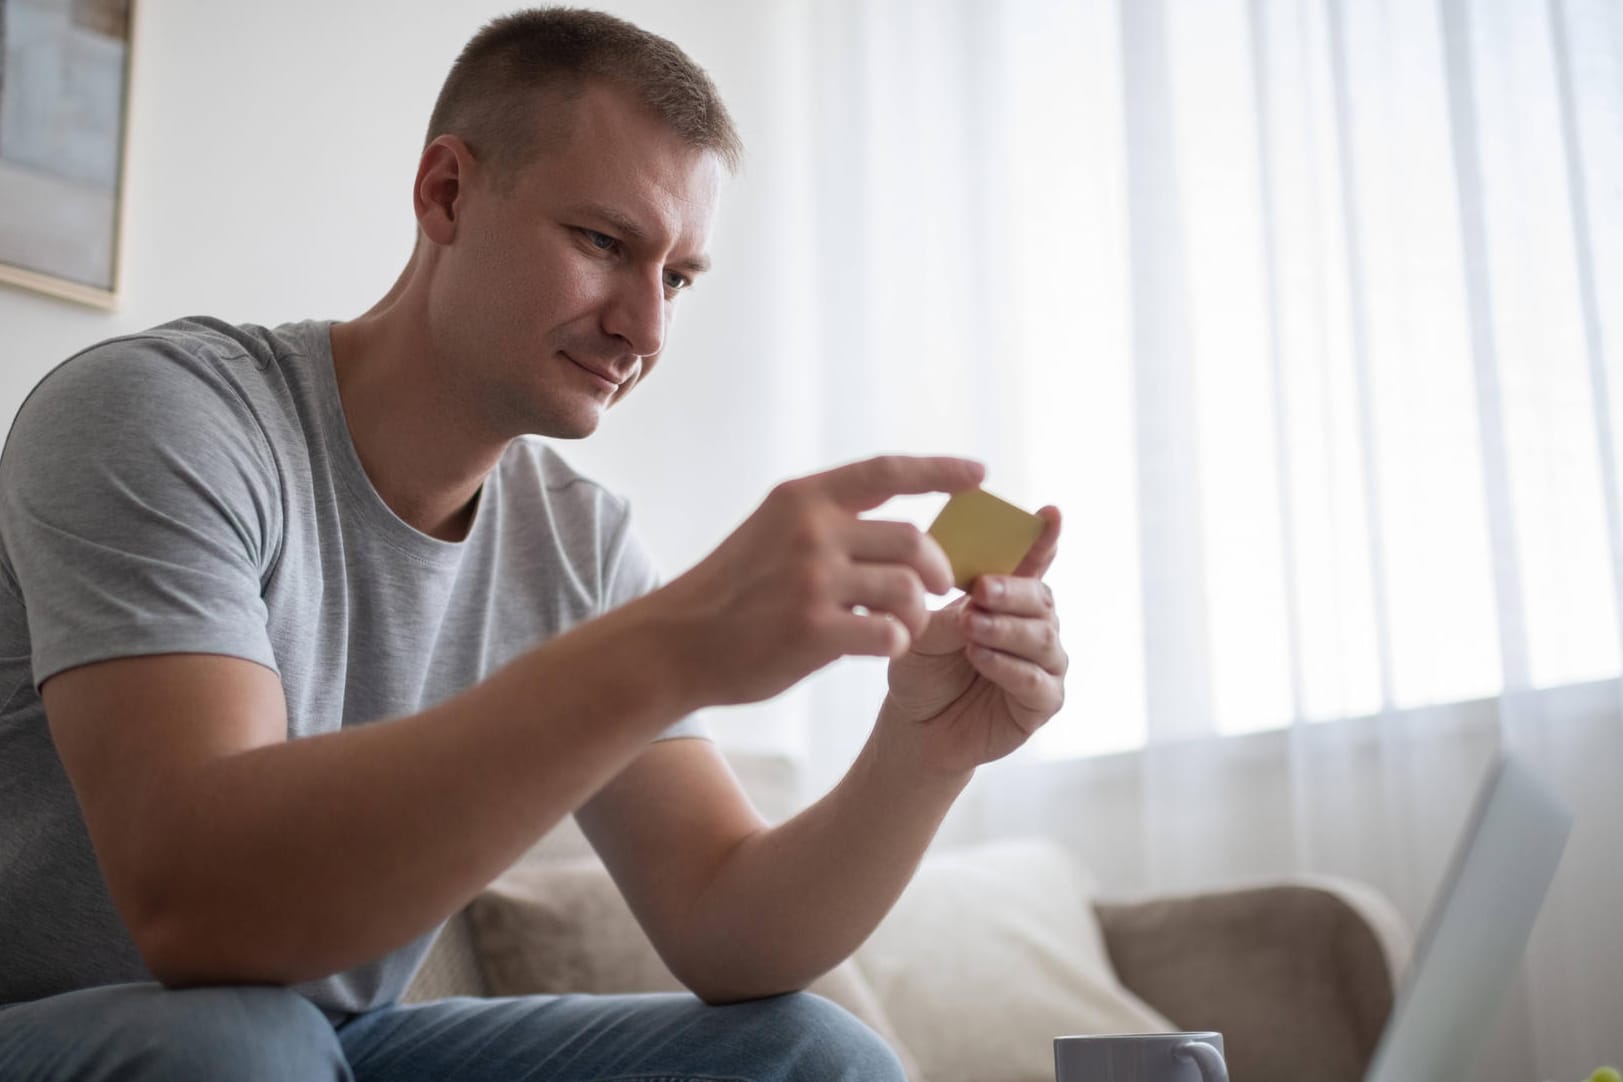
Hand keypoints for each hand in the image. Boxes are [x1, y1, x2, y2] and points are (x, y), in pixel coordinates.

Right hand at [657, 455, 983, 706]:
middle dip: (937, 568)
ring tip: (901, 626)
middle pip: (913, 538)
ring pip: (909, 589)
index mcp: (802, 498)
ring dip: (918, 613)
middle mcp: (810, 530)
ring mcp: (811, 580)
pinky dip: (897, 642)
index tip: (980, 473)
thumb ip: (827, 525)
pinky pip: (891, 633)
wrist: (674, 644)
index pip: (887, 471)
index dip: (940, 470)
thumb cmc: (732, 594)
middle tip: (936, 587)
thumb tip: (906, 535)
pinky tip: (879, 647)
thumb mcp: (771, 533)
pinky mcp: (814, 630)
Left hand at [879, 506, 1065, 777]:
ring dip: (1006, 629)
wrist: (915, 726)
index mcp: (1009, 598)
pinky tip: (980, 658)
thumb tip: (975, 596)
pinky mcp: (1043, 703)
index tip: (1050, 512)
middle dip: (1012, 591)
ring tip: (971, 627)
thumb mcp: (924, 632)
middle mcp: (1035, 625)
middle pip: (1041, 598)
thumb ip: (949, 612)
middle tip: (981, 589)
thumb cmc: (922, 668)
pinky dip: (1009, 667)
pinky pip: (1037, 681)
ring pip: (1043, 638)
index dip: (1045, 537)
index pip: (1034, 561)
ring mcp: (1044, 664)